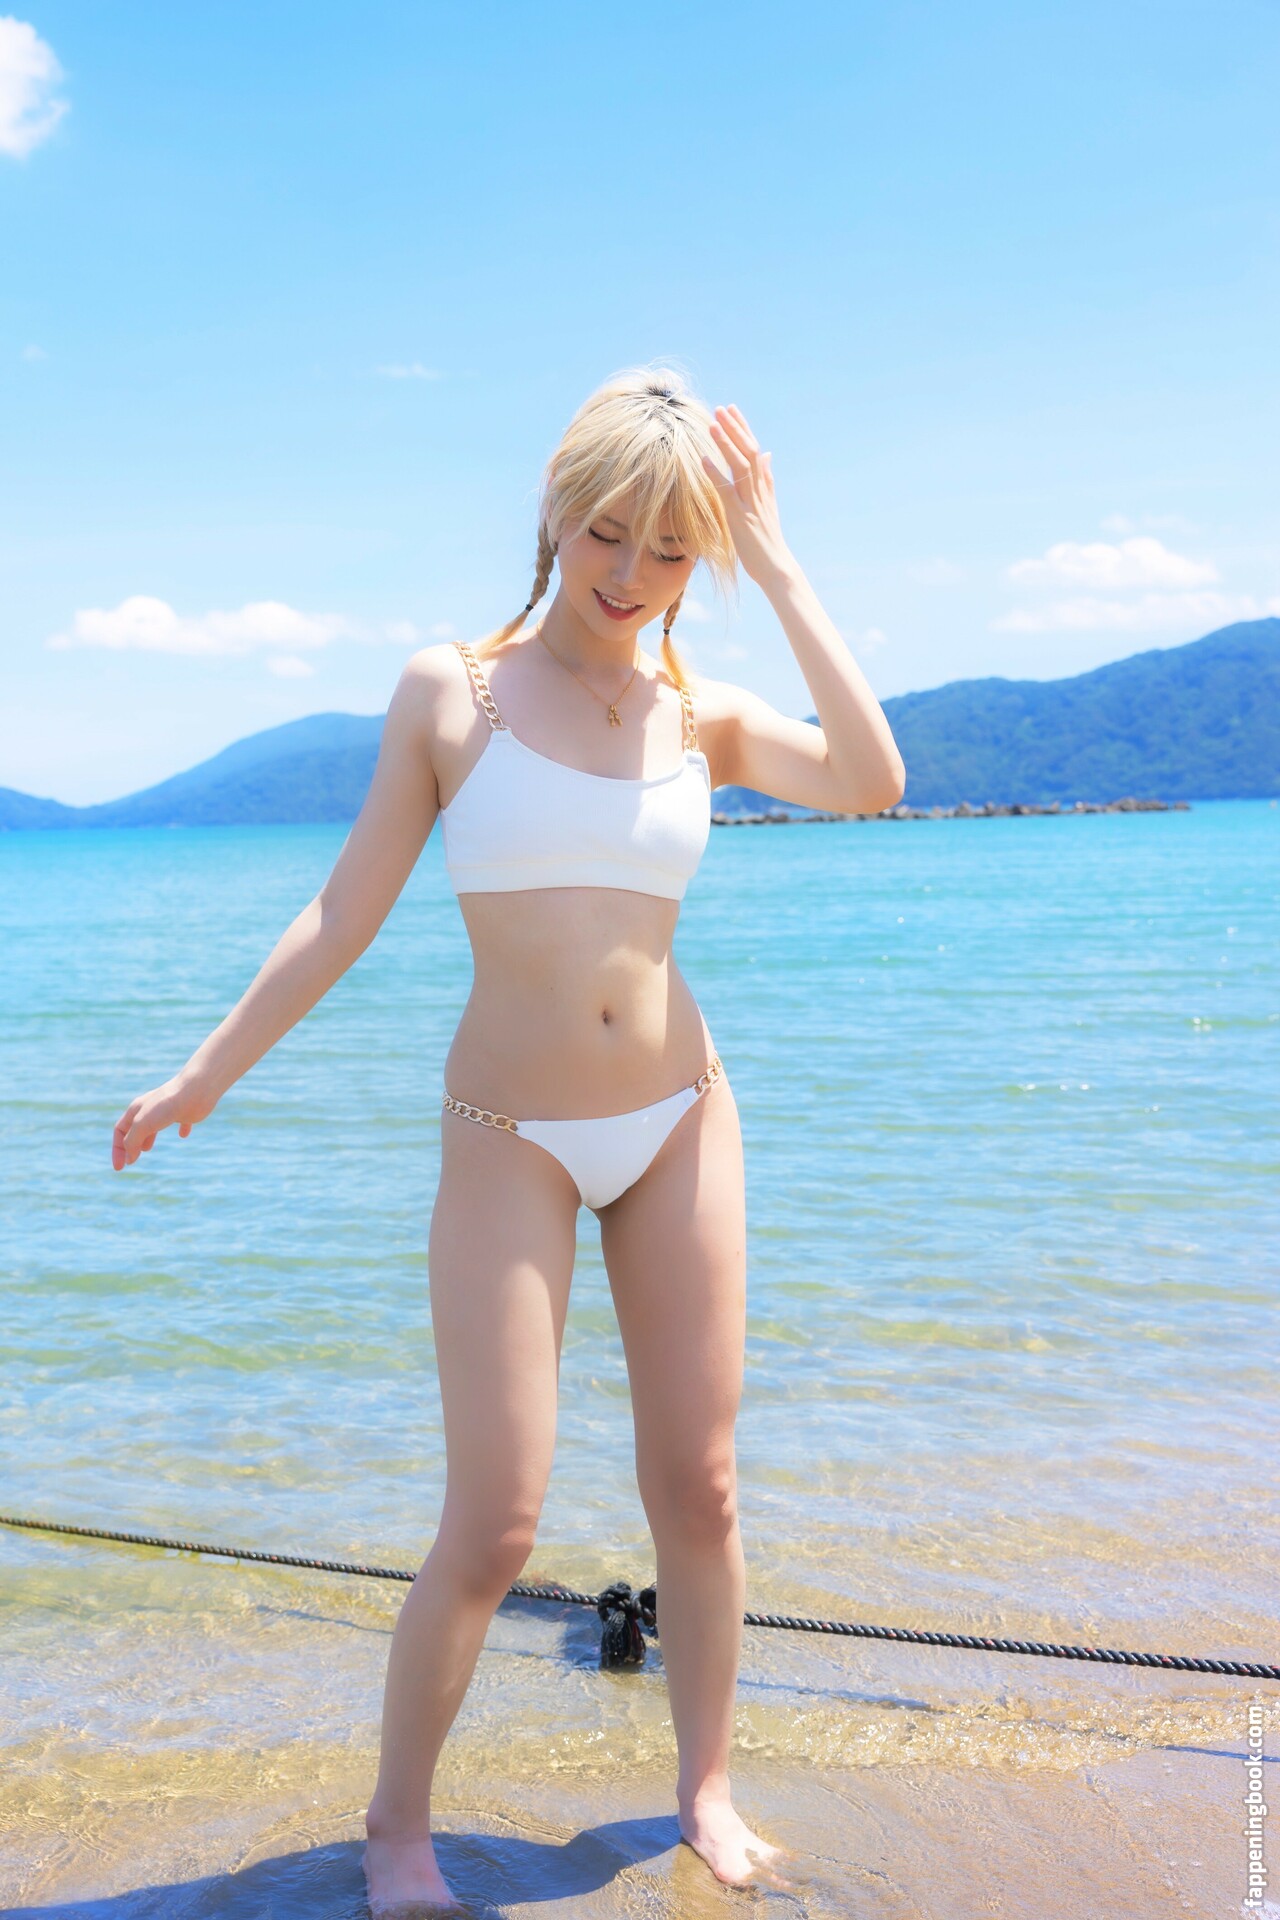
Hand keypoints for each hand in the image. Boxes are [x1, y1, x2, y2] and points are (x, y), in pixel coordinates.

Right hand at [112, 1070, 219, 1169]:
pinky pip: (182, 1122)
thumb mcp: (143, 1125)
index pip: (120, 1130)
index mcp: (136, 1109)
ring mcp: (168, 1111)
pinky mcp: (186, 1113)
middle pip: (134, 1128)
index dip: (117, 1149)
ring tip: (146, 1149)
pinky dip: (181, 1129)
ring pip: (154, 1126)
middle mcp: (150, 1109)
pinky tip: (184, 1135)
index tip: (120, 1168)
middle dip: (130, 1144)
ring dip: (148, 1138)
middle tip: (130, 1160)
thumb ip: (133, 1142)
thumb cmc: (167, 1105)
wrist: (196, 1090)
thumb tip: (129, 1159)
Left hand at [702, 403, 793, 584]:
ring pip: (741, 466)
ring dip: (726, 443)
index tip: (731, 410)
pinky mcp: (741, 518)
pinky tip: (704, 459)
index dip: (743, 429)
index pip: (754, 450)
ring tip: (712, 423)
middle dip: (735, 428)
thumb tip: (767, 454)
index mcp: (764, 487)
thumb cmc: (767, 540)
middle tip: (721, 408)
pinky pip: (727, 492)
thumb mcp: (768, 505)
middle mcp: (759, 490)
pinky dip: (715, 474)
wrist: (777, 567)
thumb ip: (766, 478)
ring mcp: (751, 503)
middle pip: (749, 451)